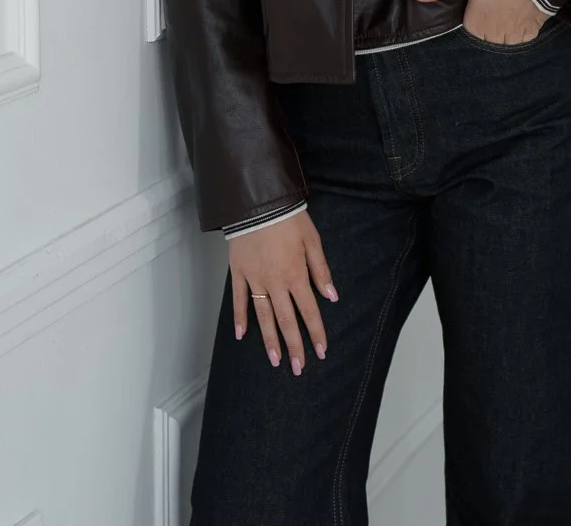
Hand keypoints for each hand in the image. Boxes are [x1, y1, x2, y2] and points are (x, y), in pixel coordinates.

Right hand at [229, 210, 338, 374]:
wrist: (257, 202)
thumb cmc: (288, 218)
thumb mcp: (312, 240)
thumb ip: (320, 270)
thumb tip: (332, 297)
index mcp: (296, 275)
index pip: (308, 311)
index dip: (316, 332)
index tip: (321, 352)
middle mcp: (276, 283)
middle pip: (286, 320)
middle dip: (294, 346)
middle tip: (297, 368)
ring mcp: (255, 280)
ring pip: (263, 316)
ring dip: (270, 340)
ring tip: (275, 360)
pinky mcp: (239, 273)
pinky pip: (238, 300)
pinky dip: (239, 318)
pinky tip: (241, 335)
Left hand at [410, 0, 551, 43]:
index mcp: (475, 25)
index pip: (470, 24)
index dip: (476, 8)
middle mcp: (493, 36)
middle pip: (487, 33)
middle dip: (490, 19)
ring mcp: (514, 36)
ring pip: (504, 37)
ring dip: (505, 25)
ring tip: (509, 1)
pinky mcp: (532, 33)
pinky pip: (521, 36)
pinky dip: (521, 26)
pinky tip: (521, 9)